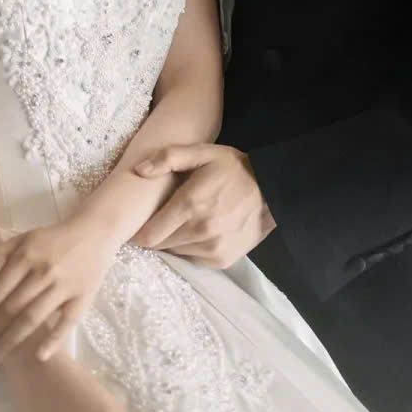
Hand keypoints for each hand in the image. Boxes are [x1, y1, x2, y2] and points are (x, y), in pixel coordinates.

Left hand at [0, 214, 117, 367]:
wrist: (95, 233)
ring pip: (32, 318)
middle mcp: (43, 271)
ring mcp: (64, 286)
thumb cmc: (53, 240)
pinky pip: (67, 322)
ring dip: (10, 342)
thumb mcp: (25, 237)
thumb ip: (1, 252)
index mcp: (27, 255)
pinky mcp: (82, 297)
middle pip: (11, 308)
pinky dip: (53, 340)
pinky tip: (39, 357)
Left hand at [130, 143, 275, 266]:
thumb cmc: (232, 168)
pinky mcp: (222, 260)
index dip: (140, 232)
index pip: (149, 235)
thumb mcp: (201, 152)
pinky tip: (200, 231)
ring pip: (177, 252)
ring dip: (175, 241)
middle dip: (158, 233)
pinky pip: (194, 259)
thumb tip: (138, 170)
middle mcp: (200, 231)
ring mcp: (213, 249)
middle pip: (161, 245)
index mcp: (189, 205)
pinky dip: (192, 248)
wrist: (272, 190)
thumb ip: (168, 158)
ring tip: (185, 222)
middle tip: (164, 218)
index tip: (140, 223)